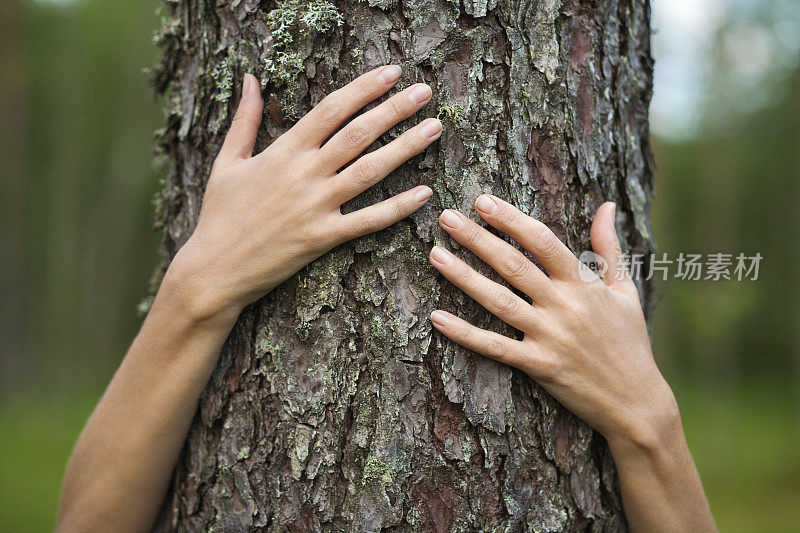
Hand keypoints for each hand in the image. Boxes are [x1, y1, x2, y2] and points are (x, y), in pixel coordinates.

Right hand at [170, 66, 441, 321]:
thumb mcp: (226, 161)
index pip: (331, 109)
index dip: (364, 88)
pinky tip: (424, 194)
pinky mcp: (323, 238)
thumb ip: (244, 119)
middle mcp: (303, 174)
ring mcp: (315, 206)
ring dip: (405, 147)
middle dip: (394, 109)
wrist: (214, 269)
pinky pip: (368, 220)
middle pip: (358, 134)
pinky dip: (397, 208)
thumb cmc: (219, 214)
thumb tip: (250, 79)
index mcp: (283, 151)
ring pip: (370, 170)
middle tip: (424, 93)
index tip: (391, 73)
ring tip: (434, 128)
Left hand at [428, 195, 678, 447]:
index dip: (511, 220)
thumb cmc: (630, 343)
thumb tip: (606, 205)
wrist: (638, 404)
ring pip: (499, 301)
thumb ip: (609, 248)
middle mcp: (565, 307)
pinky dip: (465, 333)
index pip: (543, 242)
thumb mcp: (625, 292)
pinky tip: (437, 317)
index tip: (483, 201)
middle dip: (478, 239)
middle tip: (447, 217)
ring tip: (435, 255)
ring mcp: (551, 337)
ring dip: (464, 277)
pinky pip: (496, 347)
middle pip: (514, 265)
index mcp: (585, 285)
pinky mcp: (540, 366)